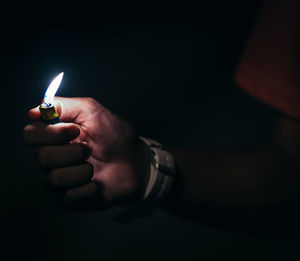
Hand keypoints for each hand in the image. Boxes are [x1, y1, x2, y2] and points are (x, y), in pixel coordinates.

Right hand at [23, 97, 150, 210]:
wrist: (135, 162)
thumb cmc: (115, 136)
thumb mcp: (93, 112)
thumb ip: (65, 106)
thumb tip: (36, 109)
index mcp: (55, 137)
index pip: (30, 134)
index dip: (50, 132)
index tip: (75, 130)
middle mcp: (53, 158)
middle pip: (41, 158)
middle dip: (72, 152)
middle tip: (89, 148)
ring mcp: (60, 180)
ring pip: (54, 179)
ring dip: (81, 170)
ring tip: (94, 166)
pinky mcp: (70, 199)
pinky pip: (69, 196)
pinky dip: (88, 187)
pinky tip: (97, 182)